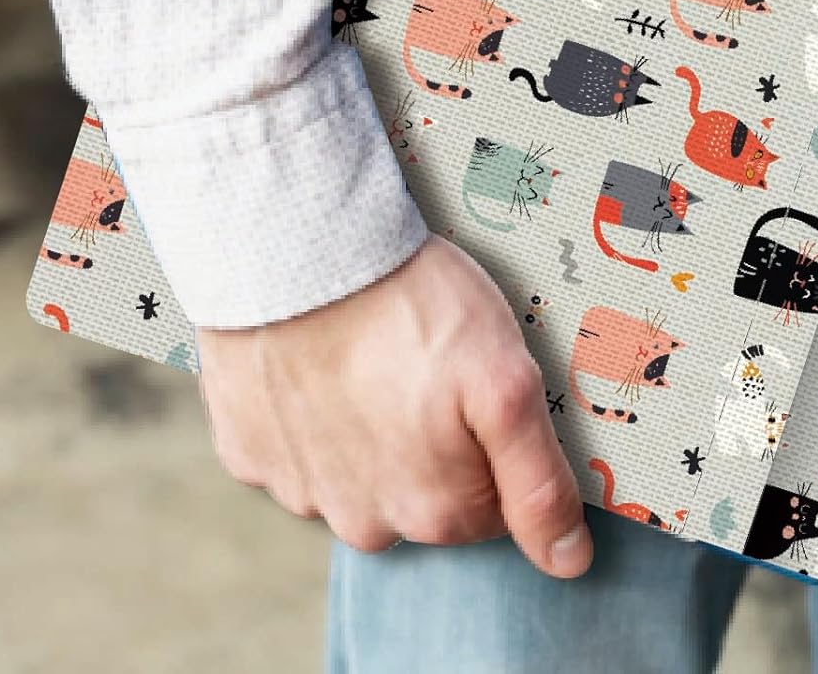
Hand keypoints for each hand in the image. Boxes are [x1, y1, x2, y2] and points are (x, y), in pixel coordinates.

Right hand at [195, 233, 592, 575]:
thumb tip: (568, 562)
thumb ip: (538, 481)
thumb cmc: (411, 310)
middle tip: (432, 363)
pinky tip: (326, 359)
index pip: (493, 508)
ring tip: (380, 354)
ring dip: (375, 429)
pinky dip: (315, 412)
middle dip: (439, 440)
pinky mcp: (249, 450)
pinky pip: (298, 447)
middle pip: (426, 496)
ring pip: (361, 475)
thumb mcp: (506, 383)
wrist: (295, 257)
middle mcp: (362, 523)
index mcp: (432, 512)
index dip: (497, 445)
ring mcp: (300, 489)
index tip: (483, 389)